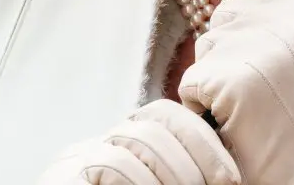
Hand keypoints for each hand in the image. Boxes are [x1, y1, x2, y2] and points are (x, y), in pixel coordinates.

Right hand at [38, 99, 240, 184]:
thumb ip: (179, 177)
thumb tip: (227, 176)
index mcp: (124, 148)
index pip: (164, 115)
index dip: (202, 140)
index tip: (231, 177)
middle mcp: (97, 146)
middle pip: (153, 124)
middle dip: (194, 159)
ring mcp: (75, 160)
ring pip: (134, 142)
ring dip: (172, 174)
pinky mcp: (62, 177)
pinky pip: (110, 164)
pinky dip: (139, 183)